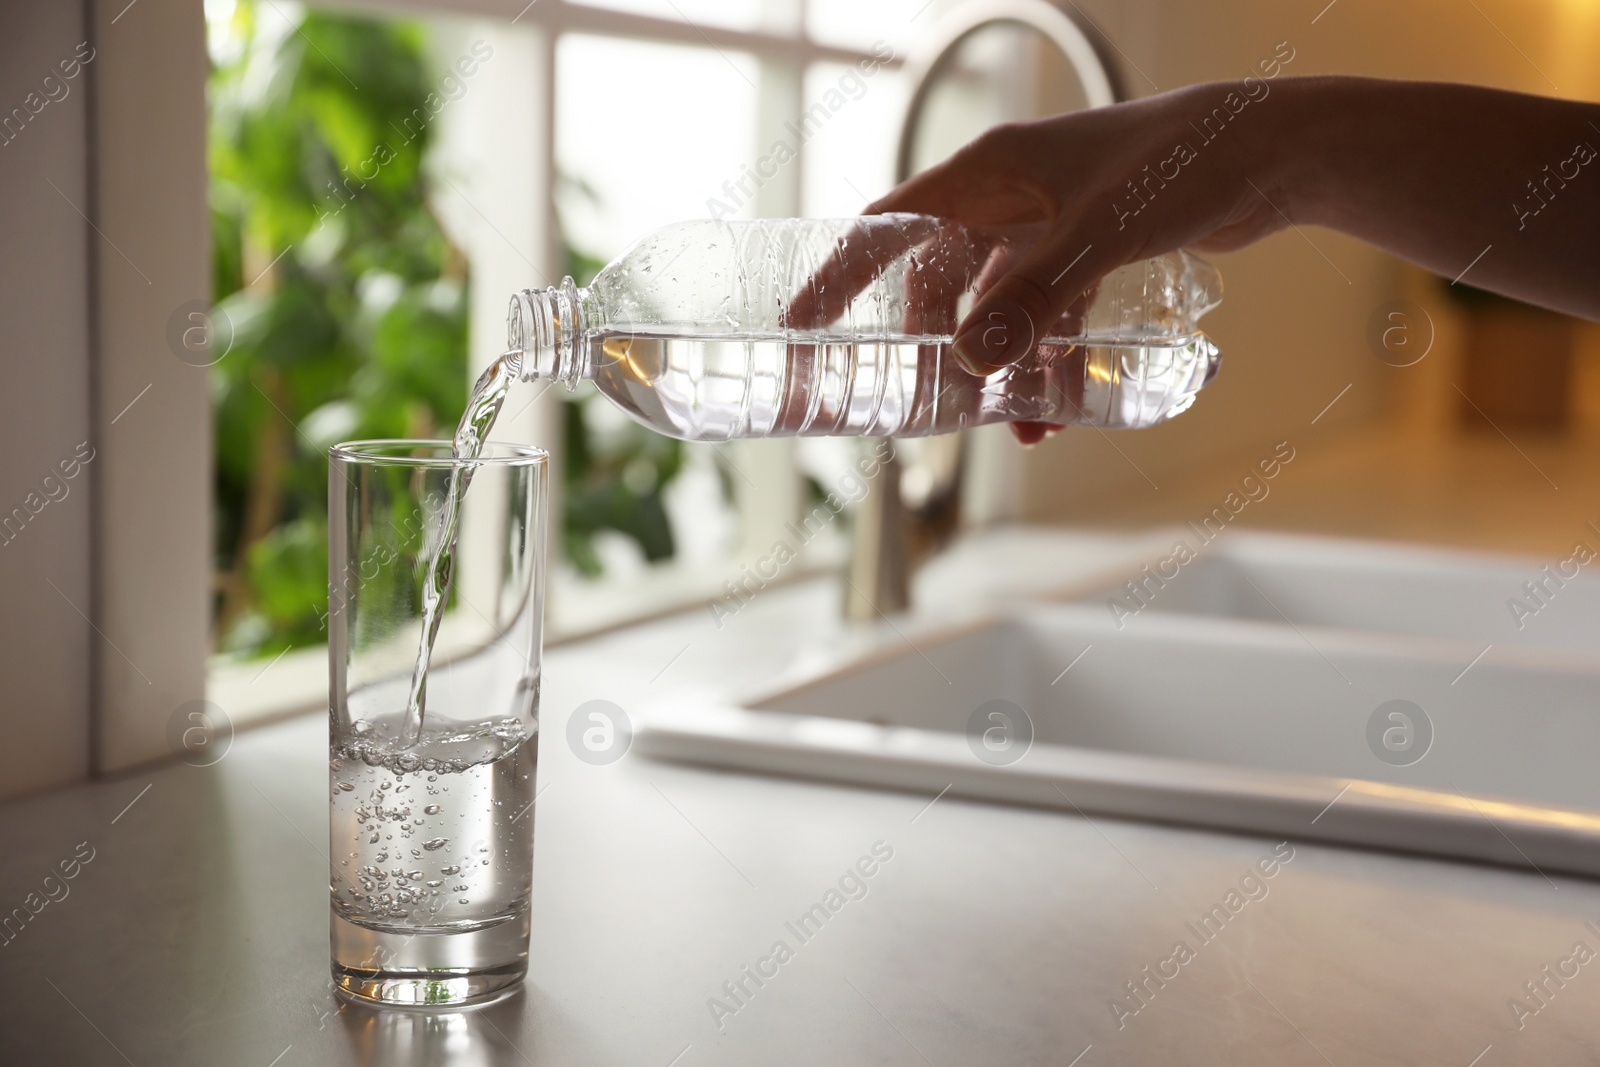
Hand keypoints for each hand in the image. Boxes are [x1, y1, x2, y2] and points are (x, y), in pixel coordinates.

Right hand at [869, 80, 1288, 441]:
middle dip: (933, 347)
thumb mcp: (1096, 237)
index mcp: (989, 171)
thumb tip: (970, 364)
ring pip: (996, 307)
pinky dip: (1046, 359)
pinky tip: (1058, 410)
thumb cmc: (1182, 164)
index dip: (840, 275)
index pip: (888, 225)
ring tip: (1011, 425)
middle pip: (938, 280)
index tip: (801, 324)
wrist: (1271, 151)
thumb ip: (1031, 301)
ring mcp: (1049, 223)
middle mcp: (1010, 194)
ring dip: (998, 368)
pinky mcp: (1088, 248)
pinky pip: (1046, 314)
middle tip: (920, 403)